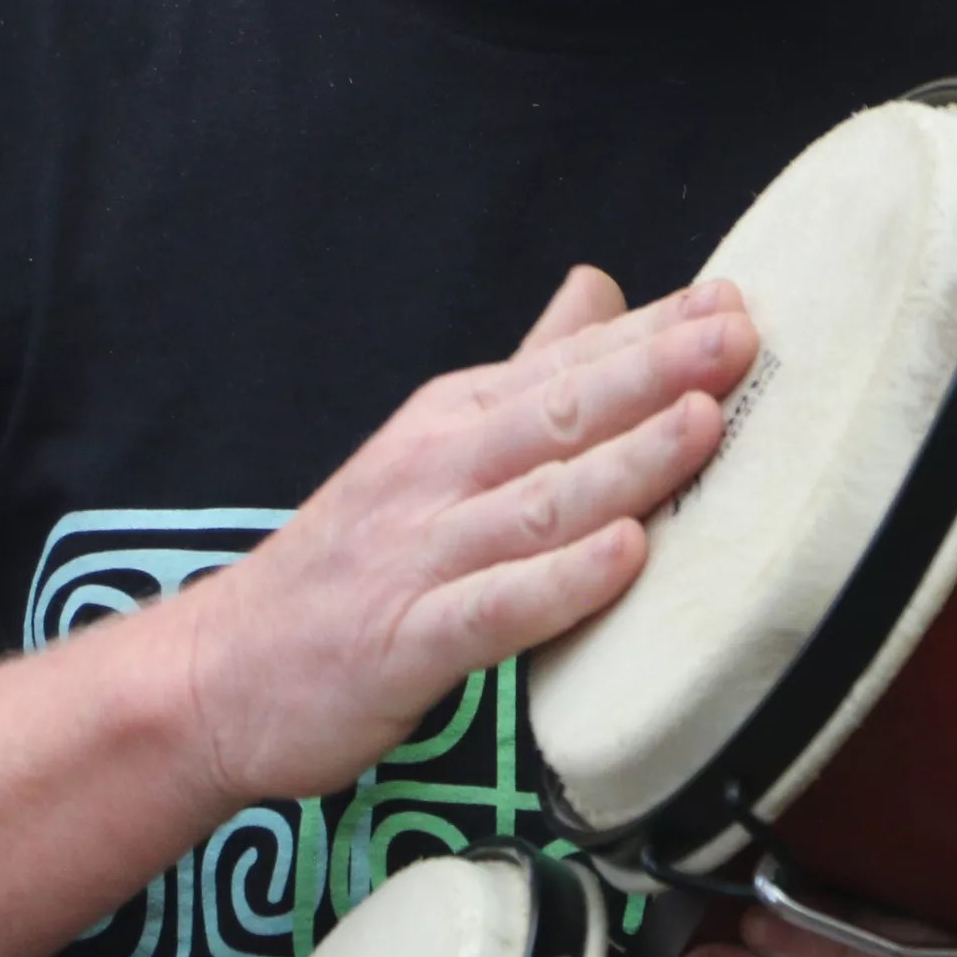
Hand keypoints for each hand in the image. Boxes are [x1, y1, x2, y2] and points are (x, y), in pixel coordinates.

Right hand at [169, 266, 755, 802]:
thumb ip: (526, 370)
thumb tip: (601, 287)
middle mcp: (436, 472)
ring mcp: (419, 554)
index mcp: (450, 422)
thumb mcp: (433, 444)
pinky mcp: (406, 640)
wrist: (221, 669)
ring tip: (701, 423)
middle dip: (650, 372)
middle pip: (556, 414)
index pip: (564, 364)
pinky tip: (624, 558)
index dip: (650, 333)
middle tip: (736, 336)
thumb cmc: (349, 561)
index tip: (734, 301)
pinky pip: (494, 608)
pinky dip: (560, 581)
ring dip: (623, 462)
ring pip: (537, 501)